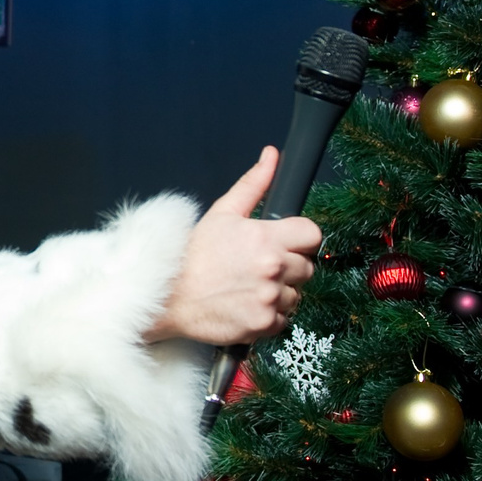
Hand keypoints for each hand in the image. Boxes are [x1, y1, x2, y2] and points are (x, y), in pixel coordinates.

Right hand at [145, 148, 319, 344]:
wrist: (168, 296)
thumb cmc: (193, 255)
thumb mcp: (222, 213)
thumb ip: (254, 184)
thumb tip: (272, 156)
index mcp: (266, 238)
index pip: (313, 235)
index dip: (301, 239)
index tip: (286, 244)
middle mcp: (272, 268)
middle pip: (307, 267)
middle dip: (289, 267)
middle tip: (259, 267)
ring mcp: (269, 299)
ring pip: (296, 295)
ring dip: (279, 292)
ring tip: (249, 287)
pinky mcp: (263, 324)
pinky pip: (283, 320)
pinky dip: (268, 316)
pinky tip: (246, 305)